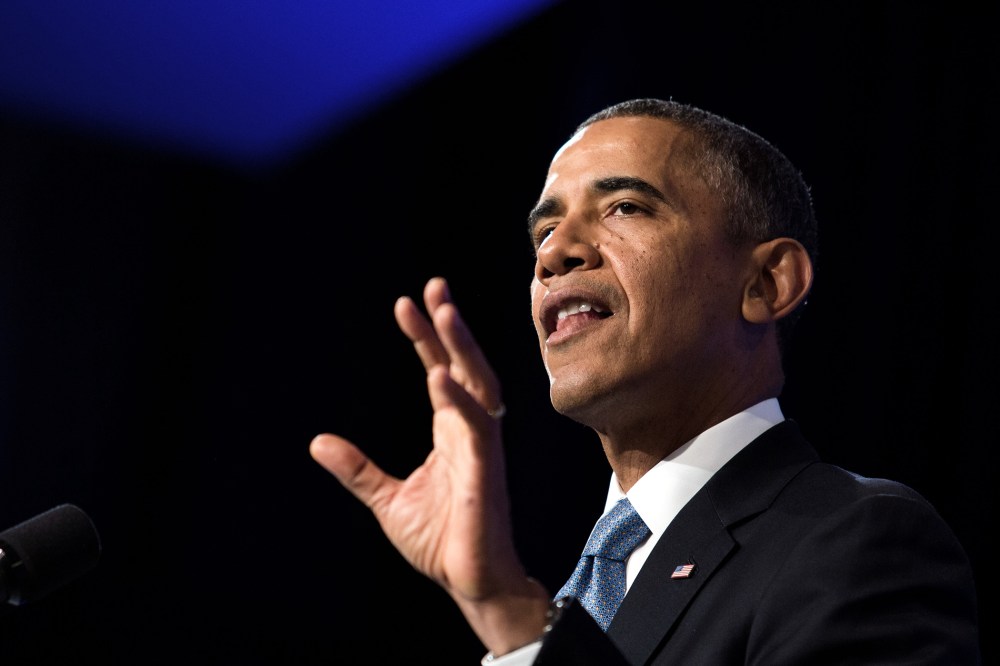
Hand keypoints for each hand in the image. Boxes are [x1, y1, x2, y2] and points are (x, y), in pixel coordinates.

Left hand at [310, 277, 549, 653]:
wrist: (469, 580)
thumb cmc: (440, 541)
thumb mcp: (387, 499)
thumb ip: (357, 469)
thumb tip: (318, 442)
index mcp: (452, 432)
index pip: (440, 373)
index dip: (426, 339)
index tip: (407, 304)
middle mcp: (470, 430)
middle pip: (464, 365)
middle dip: (450, 326)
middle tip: (434, 286)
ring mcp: (481, 446)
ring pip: (478, 383)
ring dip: (461, 347)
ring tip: (442, 311)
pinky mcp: (485, 468)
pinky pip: (477, 425)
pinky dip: (459, 399)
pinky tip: (439, 375)